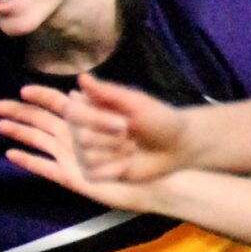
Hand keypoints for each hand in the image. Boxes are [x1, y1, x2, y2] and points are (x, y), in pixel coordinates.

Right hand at [0, 88, 160, 211]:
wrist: (171, 156)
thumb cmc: (158, 124)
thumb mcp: (135, 104)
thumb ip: (107, 94)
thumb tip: (79, 81)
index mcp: (90, 113)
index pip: (57, 103)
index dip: (40, 96)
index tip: (24, 90)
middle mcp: (78, 133)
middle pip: (42, 121)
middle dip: (20, 114)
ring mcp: (75, 154)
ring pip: (41, 141)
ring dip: (20, 133)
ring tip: (1, 126)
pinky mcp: (75, 175)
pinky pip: (46, 167)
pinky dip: (29, 160)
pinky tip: (12, 154)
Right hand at [51, 74, 200, 183]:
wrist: (177, 146)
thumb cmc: (158, 119)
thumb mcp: (135, 102)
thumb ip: (106, 91)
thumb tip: (82, 77)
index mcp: (90, 108)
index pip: (73, 113)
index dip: (97, 121)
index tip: (124, 123)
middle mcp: (84, 129)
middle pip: (81, 138)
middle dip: (112, 139)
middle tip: (131, 135)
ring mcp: (88, 152)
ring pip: (88, 157)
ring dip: (116, 154)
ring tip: (131, 148)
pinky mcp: (95, 172)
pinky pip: (94, 174)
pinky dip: (115, 169)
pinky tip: (128, 163)